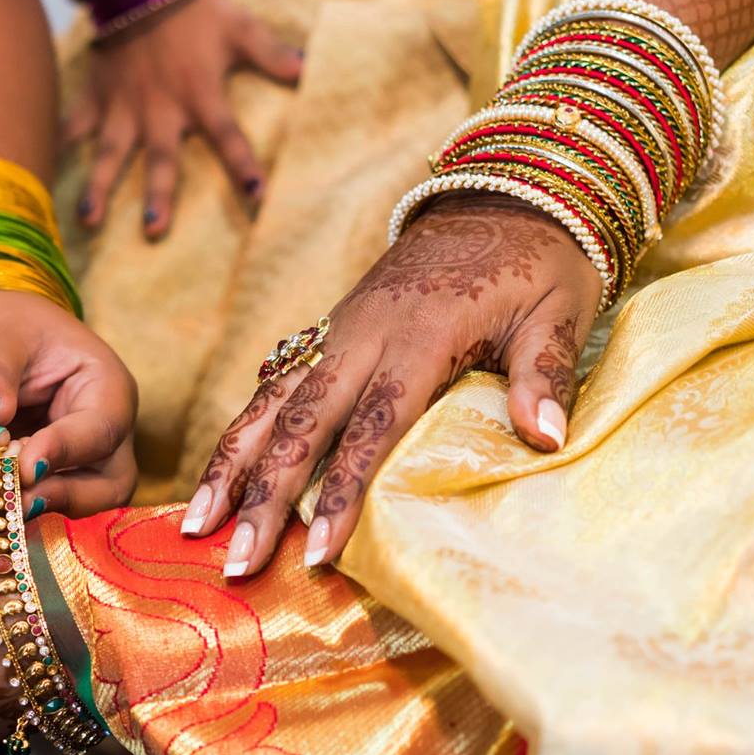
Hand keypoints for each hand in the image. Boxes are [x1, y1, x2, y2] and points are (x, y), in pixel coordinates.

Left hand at [0, 290, 139, 515]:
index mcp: (105, 386)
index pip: (100, 429)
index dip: (65, 453)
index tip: (23, 468)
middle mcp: (104, 432)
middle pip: (109, 485)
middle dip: (64, 498)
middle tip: (12, 502)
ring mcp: (81, 463)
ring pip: (82, 507)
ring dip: (41, 512)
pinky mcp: (52, 482)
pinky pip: (46, 510)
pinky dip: (18, 514)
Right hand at [67, 0, 302, 239]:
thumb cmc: (195, 9)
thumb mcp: (240, 26)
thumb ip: (271, 53)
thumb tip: (307, 69)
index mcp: (199, 95)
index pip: (228, 136)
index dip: (243, 165)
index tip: (256, 195)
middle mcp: (160, 110)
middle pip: (161, 160)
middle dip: (159, 196)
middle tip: (154, 231)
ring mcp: (123, 106)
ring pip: (111, 154)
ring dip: (100, 187)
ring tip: (88, 221)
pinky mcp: (96, 96)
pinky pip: (75, 126)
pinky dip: (61, 149)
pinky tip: (48, 176)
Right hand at [183, 195, 600, 575]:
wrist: (501, 193)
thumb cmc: (536, 262)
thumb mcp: (559, 311)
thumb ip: (543, 374)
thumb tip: (546, 437)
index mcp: (418, 338)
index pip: (371, 427)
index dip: (342, 493)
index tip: (320, 552)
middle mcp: (360, 337)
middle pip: (297, 425)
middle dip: (261, 496)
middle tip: (234, 560)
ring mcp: (336, 333)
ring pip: (267, 404)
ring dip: (228, 467)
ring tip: (193, 524)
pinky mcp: (328, 332)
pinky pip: (273, 386)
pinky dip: (241, 431)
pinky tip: (218, 474)